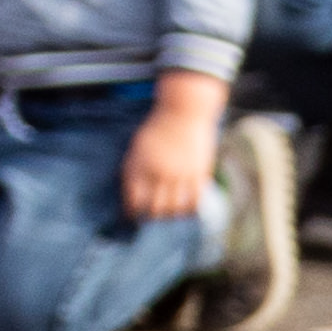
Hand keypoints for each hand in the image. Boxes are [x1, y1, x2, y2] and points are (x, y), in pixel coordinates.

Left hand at [122, 86, 226, 224]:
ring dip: (170, 215)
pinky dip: (190, 209)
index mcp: (140, 164)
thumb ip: (135, 168)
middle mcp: (160, 171)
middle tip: (151, 218)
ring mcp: (180, 173)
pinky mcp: (199, 173)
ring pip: (175, 208)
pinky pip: (195, 200)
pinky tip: (186, 210)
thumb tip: (132, 193)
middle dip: (150, 217)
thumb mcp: (138, 146)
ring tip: (168, 215)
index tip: (132, 215)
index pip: (134, 197)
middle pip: (155, 207)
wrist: (184, 112)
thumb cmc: (158, 128)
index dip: (132, 210)